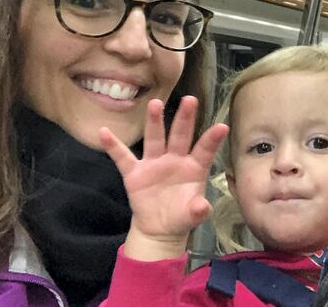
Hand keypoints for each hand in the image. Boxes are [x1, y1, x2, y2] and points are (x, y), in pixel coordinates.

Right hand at [100, 96, 228, 260]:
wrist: (158, 228)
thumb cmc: (181, 215)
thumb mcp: (192, 215)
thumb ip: (197, 210)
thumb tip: (202, 207)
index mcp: (194, 168)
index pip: (204, 150)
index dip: (212, 140)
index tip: (222, 126)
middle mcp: (175, 159)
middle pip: (180, 136)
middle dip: (185, 118)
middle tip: (190, 99)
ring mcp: (154, 164)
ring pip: (155, 138)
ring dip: (155, 122)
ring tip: (155, 104)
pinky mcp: (135, 173)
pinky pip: (122, 157)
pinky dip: (113, 145)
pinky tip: (104, 132)